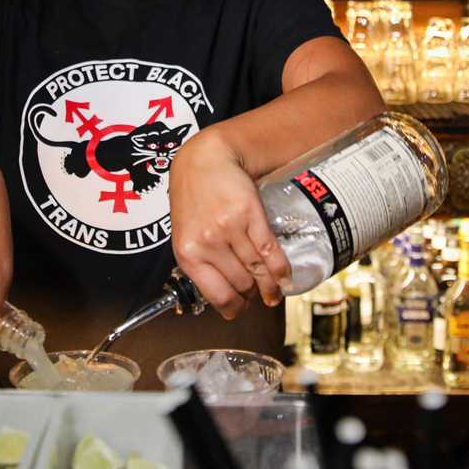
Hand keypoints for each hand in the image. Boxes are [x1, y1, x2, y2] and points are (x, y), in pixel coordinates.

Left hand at [169, 128, 291, 319]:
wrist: (204, 160)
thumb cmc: (193, 195)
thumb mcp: (184, 233)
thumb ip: (199, 261)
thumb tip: (222, 291)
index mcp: (188, 253)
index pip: (218, 296)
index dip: (234, 307)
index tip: (241, 308)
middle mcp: (207, 244)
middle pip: (241, 285)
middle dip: (254, 295)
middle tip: (260, 295)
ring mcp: (229, 229)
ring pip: (257, 271)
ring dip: (271, 286)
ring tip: (275, 291)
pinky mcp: (250, 215)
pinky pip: (270, 252)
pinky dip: (281, 269)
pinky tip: (284, 277)